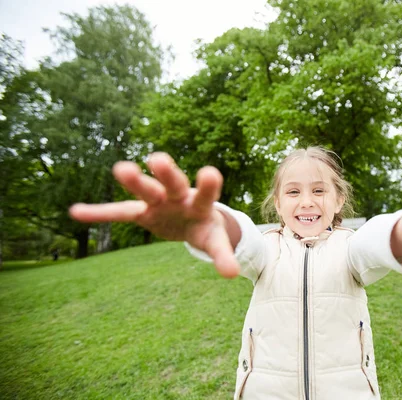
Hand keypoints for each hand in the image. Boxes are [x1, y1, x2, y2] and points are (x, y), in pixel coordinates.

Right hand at [69, 153, 239, 277]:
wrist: (191, 220)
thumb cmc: (205, 227)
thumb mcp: (215, 241)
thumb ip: (223, 254)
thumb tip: (233, 276)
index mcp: (201, 203)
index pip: (208, 193)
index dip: (208, 185)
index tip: (210, 173)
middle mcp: (179, 196)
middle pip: (173, 183)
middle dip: (166, 173)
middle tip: (158, 159)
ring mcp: (158, 202)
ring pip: (146, 190)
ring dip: (134, 180)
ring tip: (121, 168)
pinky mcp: (142, 212)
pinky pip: (118, 212)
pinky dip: (100, 213)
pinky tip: (76, 212)